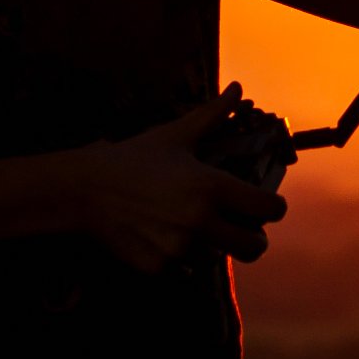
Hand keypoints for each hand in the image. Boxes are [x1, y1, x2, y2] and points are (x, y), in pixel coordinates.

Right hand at [72, 84, 288, 272]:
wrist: (85, 190)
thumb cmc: (134, 159)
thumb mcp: (176, 135)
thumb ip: (213, 115)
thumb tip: (237, 88)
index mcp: (211, 187)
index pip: (269, 208)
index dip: (273, 206)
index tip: (267, 204)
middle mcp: (200, 221)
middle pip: (254, 246)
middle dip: (254, 237)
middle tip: (243, 227)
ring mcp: (179, 248)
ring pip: (219, 258)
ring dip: (215, 246)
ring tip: (196, 226)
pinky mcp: (159, 268)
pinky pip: (187, 269)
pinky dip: (184, 258)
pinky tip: (168, 236)